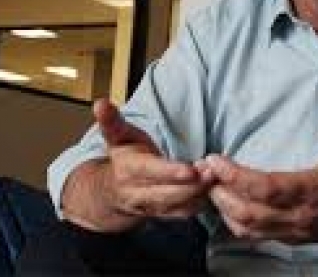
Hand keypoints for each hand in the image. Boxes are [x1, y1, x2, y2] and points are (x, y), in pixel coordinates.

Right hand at [63, 99, 213, 231]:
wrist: (112, 193)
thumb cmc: (124, 158)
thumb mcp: (117, 137)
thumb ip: (112, 121)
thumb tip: (100, 103)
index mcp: (130, 170)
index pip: (152, 172)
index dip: (171, 172)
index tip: (191, 169)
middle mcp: (139, 193)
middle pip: (169, 193)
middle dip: (193, 185)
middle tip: (214, 170)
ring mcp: (153, 207)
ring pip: (179, 206)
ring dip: (200, 193)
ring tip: (217, 177)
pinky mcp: (165, 215)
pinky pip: (185, 213)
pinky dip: (201, 203)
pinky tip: (214, 189)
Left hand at [203, 112, 317, 244]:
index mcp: (313, 191)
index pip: (267, 188)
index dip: (237, 176)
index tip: (216, 160)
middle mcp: (299, 216)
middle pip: (248, 211)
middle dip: (220, 191)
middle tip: (203, 169)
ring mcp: (292, 230)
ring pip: (246, 226)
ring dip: (222, 206)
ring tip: (209, 183)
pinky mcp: (288, 238)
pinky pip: (253, 235)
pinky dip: (233, 220)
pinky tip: (224, 203)